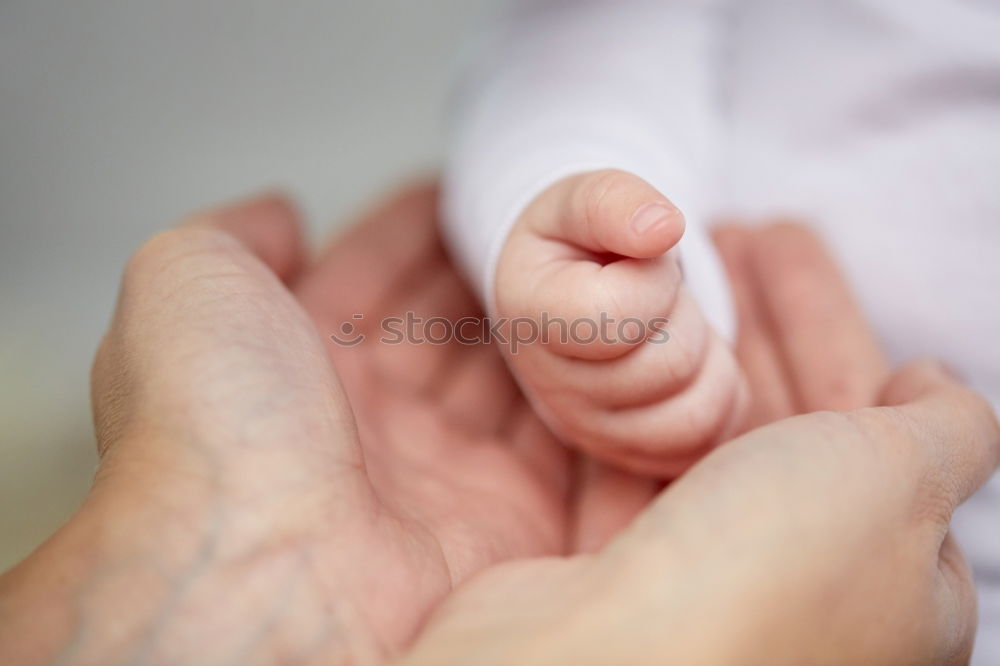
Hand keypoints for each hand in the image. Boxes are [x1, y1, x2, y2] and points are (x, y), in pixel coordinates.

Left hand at [0, 187, 573, 664]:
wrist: (268, 575)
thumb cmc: (214, 429)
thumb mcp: (187, 284)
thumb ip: (234, 236)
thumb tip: (284, 214)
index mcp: (295, 362)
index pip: (371, 277)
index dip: (411, 230)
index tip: (458, 187)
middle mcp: (368, 419)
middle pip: (445, 325)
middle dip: (489, 271)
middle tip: (545, 221)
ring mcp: (438, 470)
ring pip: (508, 380)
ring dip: (548, 326)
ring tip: (595, 267)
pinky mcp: (505, 518)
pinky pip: (564, 450)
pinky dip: (590, 400)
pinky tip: (615, 345)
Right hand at [398, 224, 998, 664]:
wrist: (599, 665)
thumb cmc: (767, 575)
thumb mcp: (898, 481)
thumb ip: (946, 427)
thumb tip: (939, 388)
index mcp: (890, 568)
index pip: (875, 418)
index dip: (832, 323)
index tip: (785, 244)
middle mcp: (796, 572)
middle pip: (787, 409)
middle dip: (763, 312)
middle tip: (730, 225)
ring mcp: (700, 567)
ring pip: (708, 423)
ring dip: (700, 338)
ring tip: (681, 257)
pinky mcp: (619, 561)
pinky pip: (640, 453)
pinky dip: (641, 388)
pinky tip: (633, 329)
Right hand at [495, 169, 746, 475]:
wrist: (563, 289)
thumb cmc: (579, 241)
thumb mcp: (583, 199)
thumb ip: (615, 201)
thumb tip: (663, 228)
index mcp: (531, 314)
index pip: (624, 314)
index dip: (656, 277)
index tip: (638, 261)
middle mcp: (549, 388)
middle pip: (670, 365)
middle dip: (684, 316)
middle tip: (658, 296)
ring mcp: (588, 430)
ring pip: (694, 416)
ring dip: (707, 360)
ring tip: (672, 329)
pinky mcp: (627, 454)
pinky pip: (706, 439)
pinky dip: (719, 396)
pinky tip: (690, 362)